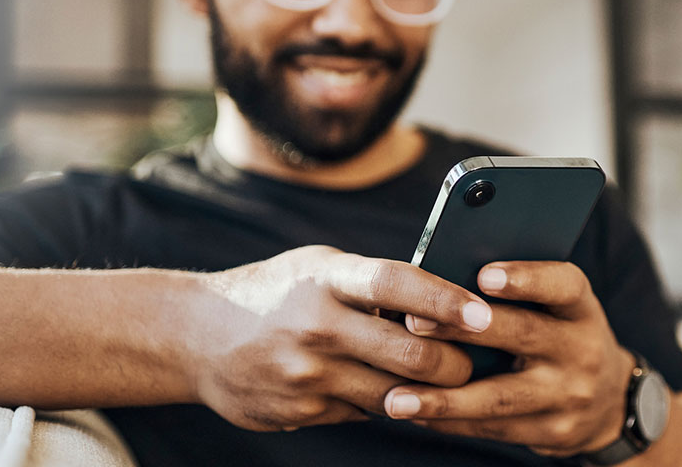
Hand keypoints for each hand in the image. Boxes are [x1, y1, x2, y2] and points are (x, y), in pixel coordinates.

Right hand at [189, 245, 492, 431]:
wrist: (197, 337)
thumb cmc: (278, 292)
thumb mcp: (319, 269)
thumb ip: (374, 282)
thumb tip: (447, 301)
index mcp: (327, 278)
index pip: (397, 285)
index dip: (445, 301)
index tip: (484, 313)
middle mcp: (317, 325)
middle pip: (411, 354)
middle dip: (456, 363)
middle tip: (474, 360)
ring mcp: (308, 373)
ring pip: (396, 394)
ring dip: (427, 391)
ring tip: (443, 379)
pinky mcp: (302, 410)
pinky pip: (365, 412)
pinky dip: (383, 402)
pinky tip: (383, 388)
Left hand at [383, 261, 634, 456]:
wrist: (607, 401)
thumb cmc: (558, 334)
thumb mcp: (555, 308)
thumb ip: (515, 292)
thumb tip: (441, 275)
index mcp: (580, 307)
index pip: (563, 285)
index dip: (526, 279)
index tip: (484, 276)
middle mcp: (581, 349)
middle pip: (523, 335)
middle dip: (465, 331)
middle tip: (414, 324)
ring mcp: (569, 395)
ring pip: (501, 396)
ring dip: (445, 399)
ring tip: (397, 398)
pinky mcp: (553, 431)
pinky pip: (494, 428)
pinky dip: (450, 421)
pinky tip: (414, 413)